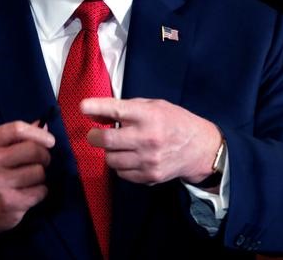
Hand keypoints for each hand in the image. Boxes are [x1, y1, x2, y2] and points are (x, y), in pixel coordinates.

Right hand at [0, 120, 54, 254]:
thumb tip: (44, 125)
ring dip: (41, 175)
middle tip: (42, 160)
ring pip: (39, 172)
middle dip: (44, 155)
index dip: (38, 133)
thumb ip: (19, 137)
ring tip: (31, 177)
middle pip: (33, 150)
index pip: (17, 129)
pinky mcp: (9, 203)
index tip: (50, 141)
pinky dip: (40, 191)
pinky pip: (40, 191)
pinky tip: (29, 191)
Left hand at [82, 98, 221, 184]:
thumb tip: (94, 115)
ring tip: (119, 146)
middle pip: (107, 139)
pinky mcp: (149, 176)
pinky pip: (121, 173)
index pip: (116, 110)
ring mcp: (148, 160)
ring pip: (111, 159)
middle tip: (94, 134)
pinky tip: (130, 157)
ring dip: (109, 152)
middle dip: (94, 136)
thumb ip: (126, 109)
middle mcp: (147, 138)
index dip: (96, 107)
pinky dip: (120, 165)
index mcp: (149, 116)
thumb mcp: (154, 106)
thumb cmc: (174, 122)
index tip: (82, 107)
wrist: (199, 148)